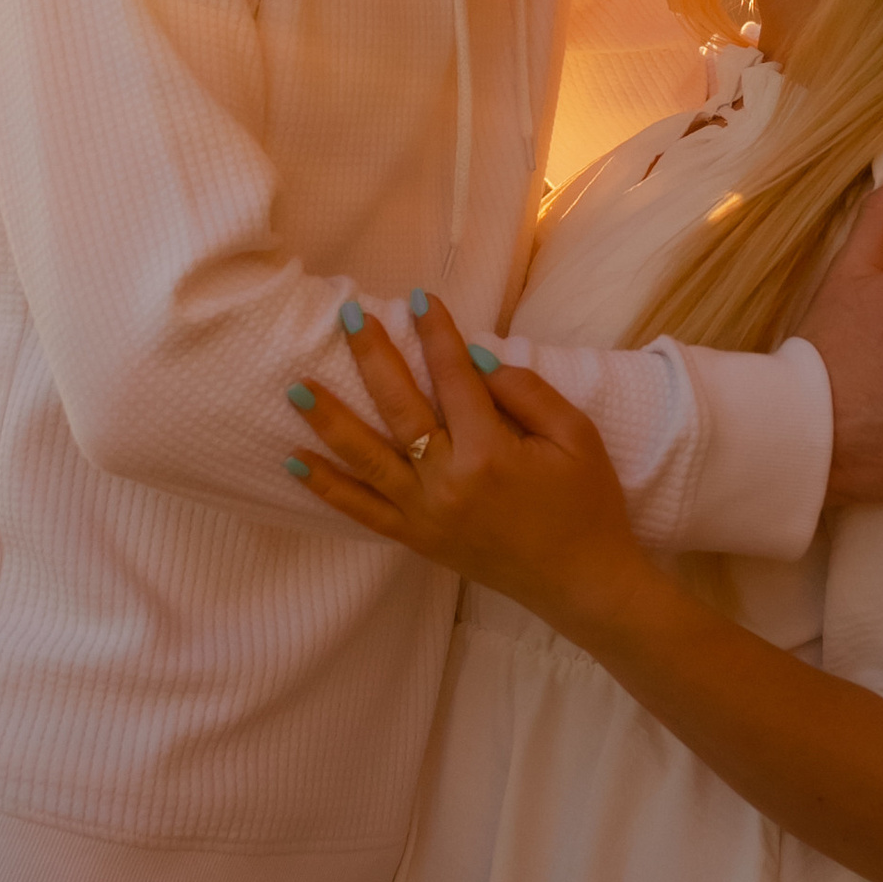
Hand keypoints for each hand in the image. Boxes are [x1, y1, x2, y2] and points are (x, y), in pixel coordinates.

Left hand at [284, 295, 645, 633]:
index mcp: (490, 452)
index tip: (417, 299)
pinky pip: (362, 511)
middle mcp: (447, 481)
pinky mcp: (417, 538)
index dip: (436, 334)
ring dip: (329, 421)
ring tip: (296, 389)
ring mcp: (426, 513)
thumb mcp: (577, 438)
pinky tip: (295, 462)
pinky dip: (327, 488)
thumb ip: (528, 393)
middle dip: (372, 357)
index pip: (454, 378)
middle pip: (399, 407)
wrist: (581, 582)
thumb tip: (477, 360)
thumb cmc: (587, 505)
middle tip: (346, 317)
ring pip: (366, 458)